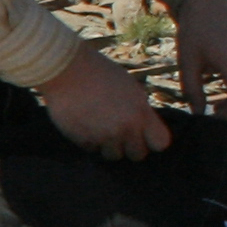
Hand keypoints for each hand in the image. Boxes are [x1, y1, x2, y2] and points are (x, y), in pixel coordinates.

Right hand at [38, 45, 172, 161]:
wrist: (66, 70)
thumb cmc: (100, 73)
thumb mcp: (130, 88)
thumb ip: (139, 110)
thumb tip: (143, 127)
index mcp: (141, 113)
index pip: (160, 143)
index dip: (152, 140)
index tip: (145, 136)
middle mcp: (125, 128)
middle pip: (137, 155)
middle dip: (130, 146)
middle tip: (120, 134)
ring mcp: (103, 137)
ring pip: (113, 156)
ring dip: (108, 146)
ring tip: (100, 129)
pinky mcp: (82, 140)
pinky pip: (91, 149)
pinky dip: (89, 141)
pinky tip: (84, 124)